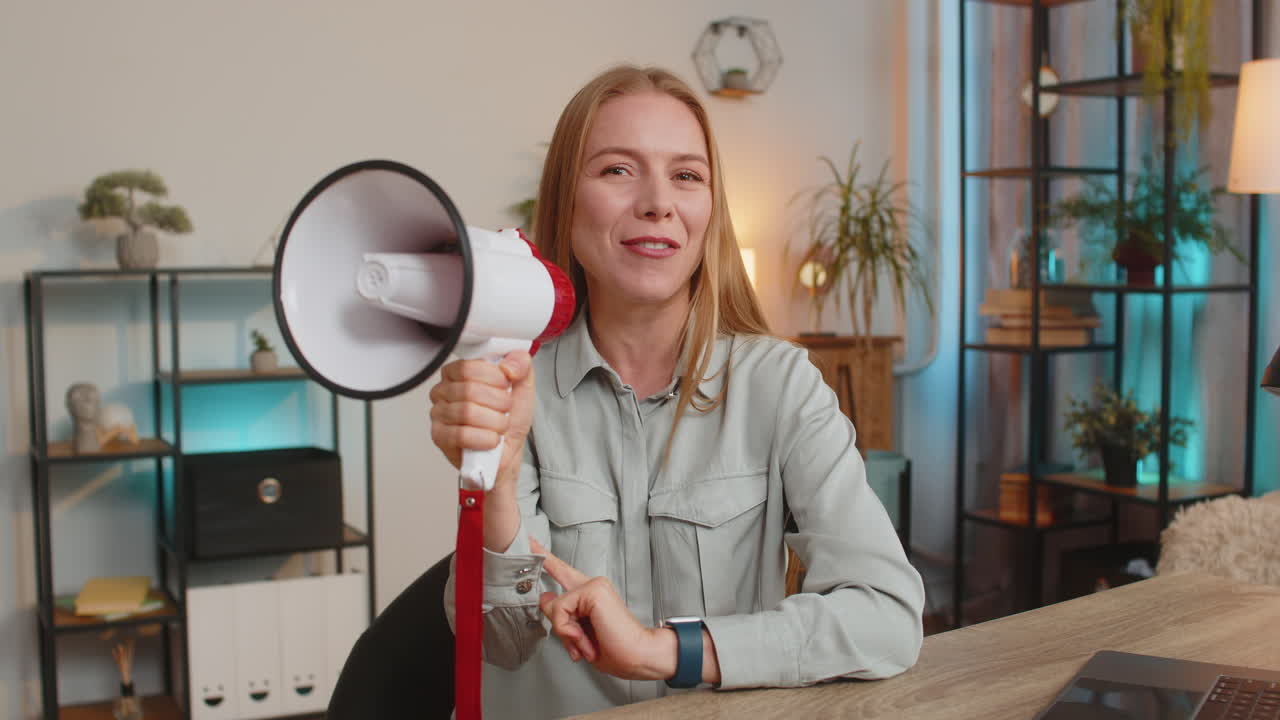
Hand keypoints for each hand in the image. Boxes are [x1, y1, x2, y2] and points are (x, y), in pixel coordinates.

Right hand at [428, 351, 534, 495]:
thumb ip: (521, 364)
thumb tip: (509, 365)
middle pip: (469, 390)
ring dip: (495, 422)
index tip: (505, 385)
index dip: (494, 377)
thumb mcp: (522, 384)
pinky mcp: (439, 436)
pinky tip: (491, 439)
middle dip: (498, 403)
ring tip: (500, 425)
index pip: (468, 366)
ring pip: (467, 412)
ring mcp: (438, 414)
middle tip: (505, 410)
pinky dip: (485, 439)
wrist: (509, 450)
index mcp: (458, 372)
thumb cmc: (510, 417)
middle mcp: (443, 390)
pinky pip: (461, 435)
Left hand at [532, 538, 676, 681]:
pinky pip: (561, 609)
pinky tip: (583, 637)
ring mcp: (593, 585)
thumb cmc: (614, 649)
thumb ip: (560, 615)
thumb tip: (544, 597)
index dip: (545, 556)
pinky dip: (567, 629)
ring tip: (584, 643)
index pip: (562, 570)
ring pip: (555, 605)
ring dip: (565, 632)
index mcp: (589, 594)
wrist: (637, 656)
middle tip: (576, 634)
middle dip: (551, 591)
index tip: (530, 540)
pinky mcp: (592, 590)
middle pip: (556, 575)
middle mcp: (591, 585)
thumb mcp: (577, 634)